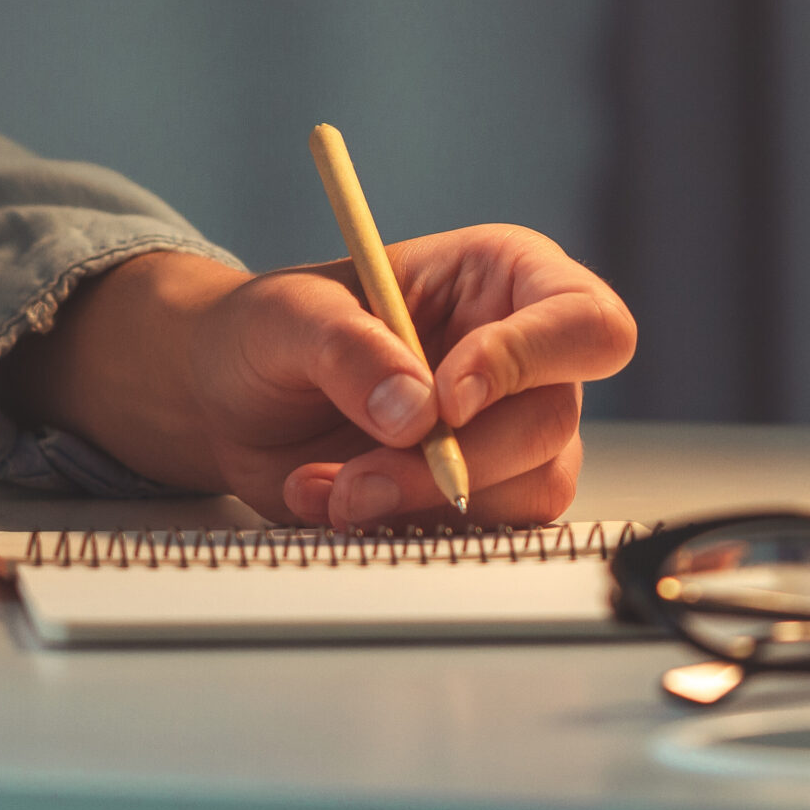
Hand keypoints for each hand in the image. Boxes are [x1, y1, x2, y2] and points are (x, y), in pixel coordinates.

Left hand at [0, 228, 635, 527]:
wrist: (227, 397)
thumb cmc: (270, 330)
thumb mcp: (289, 315)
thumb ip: (350, 348)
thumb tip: (414, 411)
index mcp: (504, 278)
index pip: (582, 321)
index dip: (530, 361)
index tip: (446, 399)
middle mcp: (523, 356)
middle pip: (553, 420)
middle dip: (455, 460)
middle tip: (361, 474)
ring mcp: (507, 431)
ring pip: (528, 489)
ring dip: (421, 502)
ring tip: (332, 486)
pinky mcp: (478, 495)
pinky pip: (477, 532)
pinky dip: (399, 528)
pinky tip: (332, 499)